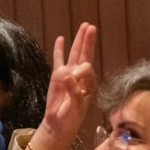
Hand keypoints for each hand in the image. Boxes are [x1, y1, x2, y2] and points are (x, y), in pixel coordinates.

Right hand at [30, 23, 97, 149]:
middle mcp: (81, 76)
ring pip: (74, 53)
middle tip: (91, 26)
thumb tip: (68, 75)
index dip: (81, 70)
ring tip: (84, 26)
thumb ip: (74, 91)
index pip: (87, 68)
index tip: (73, 79)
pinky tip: (61, 38)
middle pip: (85, 54)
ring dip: (78, 40)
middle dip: (88, 40)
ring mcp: (69, 74)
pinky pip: (58, 59)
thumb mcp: (76, 106)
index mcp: (90, 83)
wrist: (59, 123)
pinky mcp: (57, 75)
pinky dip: (59, 49)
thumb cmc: (71, 117)